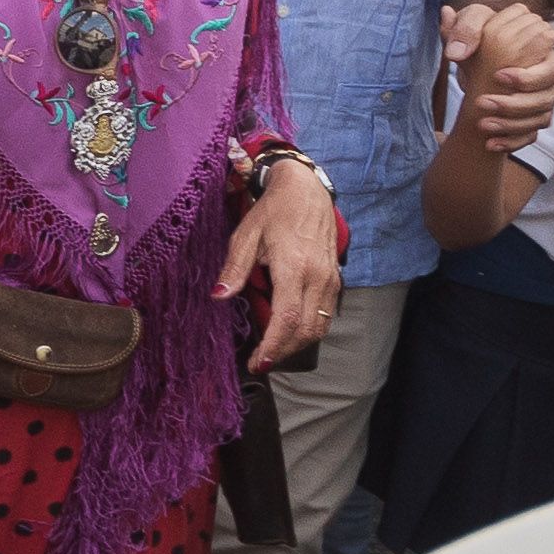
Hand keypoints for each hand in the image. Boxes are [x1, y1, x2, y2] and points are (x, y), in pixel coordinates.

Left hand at [223, 162, 342, 369]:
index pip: (287, 319)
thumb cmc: (273, 211)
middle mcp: (317, 277)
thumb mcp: (246, 235)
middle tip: (260, 363)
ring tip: (273, 352)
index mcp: (294, 267)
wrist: (307, 191)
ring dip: (297, 345)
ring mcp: (330, 279)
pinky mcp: (335, 279)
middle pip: (305, 330)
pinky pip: (326, 315)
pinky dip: (309, 330)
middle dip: (283, 352)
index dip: (273, 346)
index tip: (257, 362)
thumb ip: (234, 268)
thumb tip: (218, 296)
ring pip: (319, 327)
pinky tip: (289, 332)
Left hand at [441, 3, 553, 150]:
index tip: (497, 76)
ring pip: (539, 119)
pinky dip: (511, 142)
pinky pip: (530, 136)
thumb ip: (464, 27)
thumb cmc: (479, 37)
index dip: (528, 77)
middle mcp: (548, 78)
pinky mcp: (533, 118)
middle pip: (547, 97)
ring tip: (481, 125)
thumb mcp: (469, 26)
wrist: (477, 59)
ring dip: (510, 124)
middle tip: (483, 102)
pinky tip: (489, 143)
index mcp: (543, 53)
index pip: (552, 69)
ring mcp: (543, 99)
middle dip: (516, 104)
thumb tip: (453, 43)